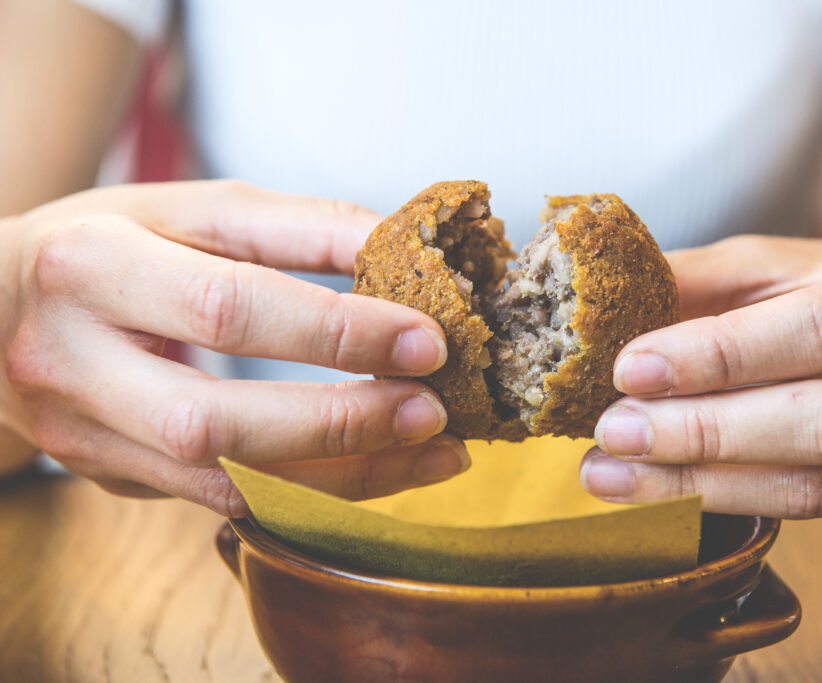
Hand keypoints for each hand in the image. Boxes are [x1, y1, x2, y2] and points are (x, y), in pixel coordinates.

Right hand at [0, 181, 469, 515]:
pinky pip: (224, 505)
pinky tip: (381, 471)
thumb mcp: (184, 208)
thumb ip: (292, 226)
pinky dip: (313, 494)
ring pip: (224, 487)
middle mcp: (76, 366)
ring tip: (434, 452)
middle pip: (216, 423)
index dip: (334, 333)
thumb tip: (395, 245)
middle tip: (436, 410)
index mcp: (92, 269)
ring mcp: (88, 438)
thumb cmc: (101, 246)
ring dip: (344, 478)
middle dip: (342, 423)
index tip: (425, 339)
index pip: (227, 310)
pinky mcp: (113, 479)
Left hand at [581, 235, 821, 523]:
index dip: (722, 356)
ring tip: (610, 474)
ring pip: (819, 487)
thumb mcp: (776, 267)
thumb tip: (608, 300)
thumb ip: (699, 281)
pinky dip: (725, 504)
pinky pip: (814, 515)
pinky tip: (659, 491)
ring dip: (700, 486)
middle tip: (612, 432)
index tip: (630, 368)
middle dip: (704, 433)